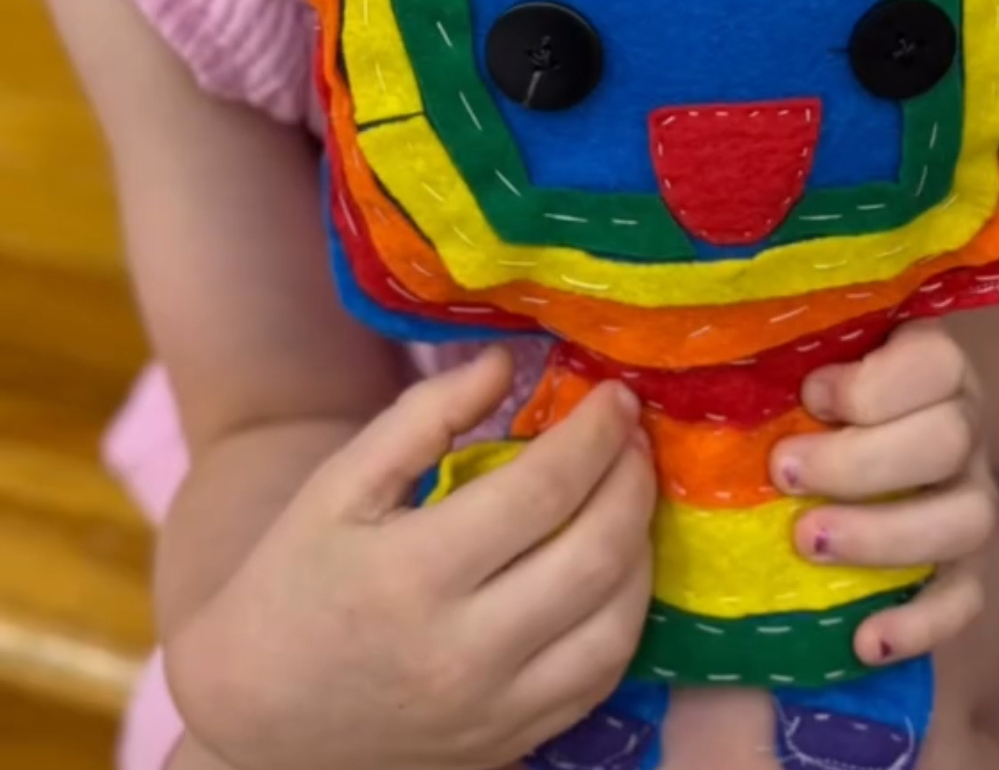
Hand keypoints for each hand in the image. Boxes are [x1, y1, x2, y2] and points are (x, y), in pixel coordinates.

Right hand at [168, 348, 655, 769]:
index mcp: (415, 574)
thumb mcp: (338, 487)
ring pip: (615, 622)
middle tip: (632, 433)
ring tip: (631, 491)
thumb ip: (424, 417)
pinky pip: (600, 677)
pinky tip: (615, 566)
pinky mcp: (511, 742)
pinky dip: (625, 613)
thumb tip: (506, 363)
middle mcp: (467, 650)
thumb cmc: (293, 586)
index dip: (594, 433)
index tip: (613, 394)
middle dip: (632, 479)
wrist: (258, 723)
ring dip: (642, 545)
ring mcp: (496, 707)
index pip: (543, 489)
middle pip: (595, 553)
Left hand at [769, 323, 994, 668]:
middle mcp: (963, 426)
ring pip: (967, 519)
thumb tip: (679, 354)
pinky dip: (920, 622)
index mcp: (928, 363)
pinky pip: (966, 598)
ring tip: (806, 542)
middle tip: (782, 472)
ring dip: (884, 536)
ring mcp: (969, 497)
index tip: (808, 394)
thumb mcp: (790, 359)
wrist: (827, 460)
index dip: (876, 382)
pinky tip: (864, 639)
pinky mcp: (965, 566)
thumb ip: (764, 350)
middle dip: (859, 461)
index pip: (938, 361)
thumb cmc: (798, 396)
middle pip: (950, 439)